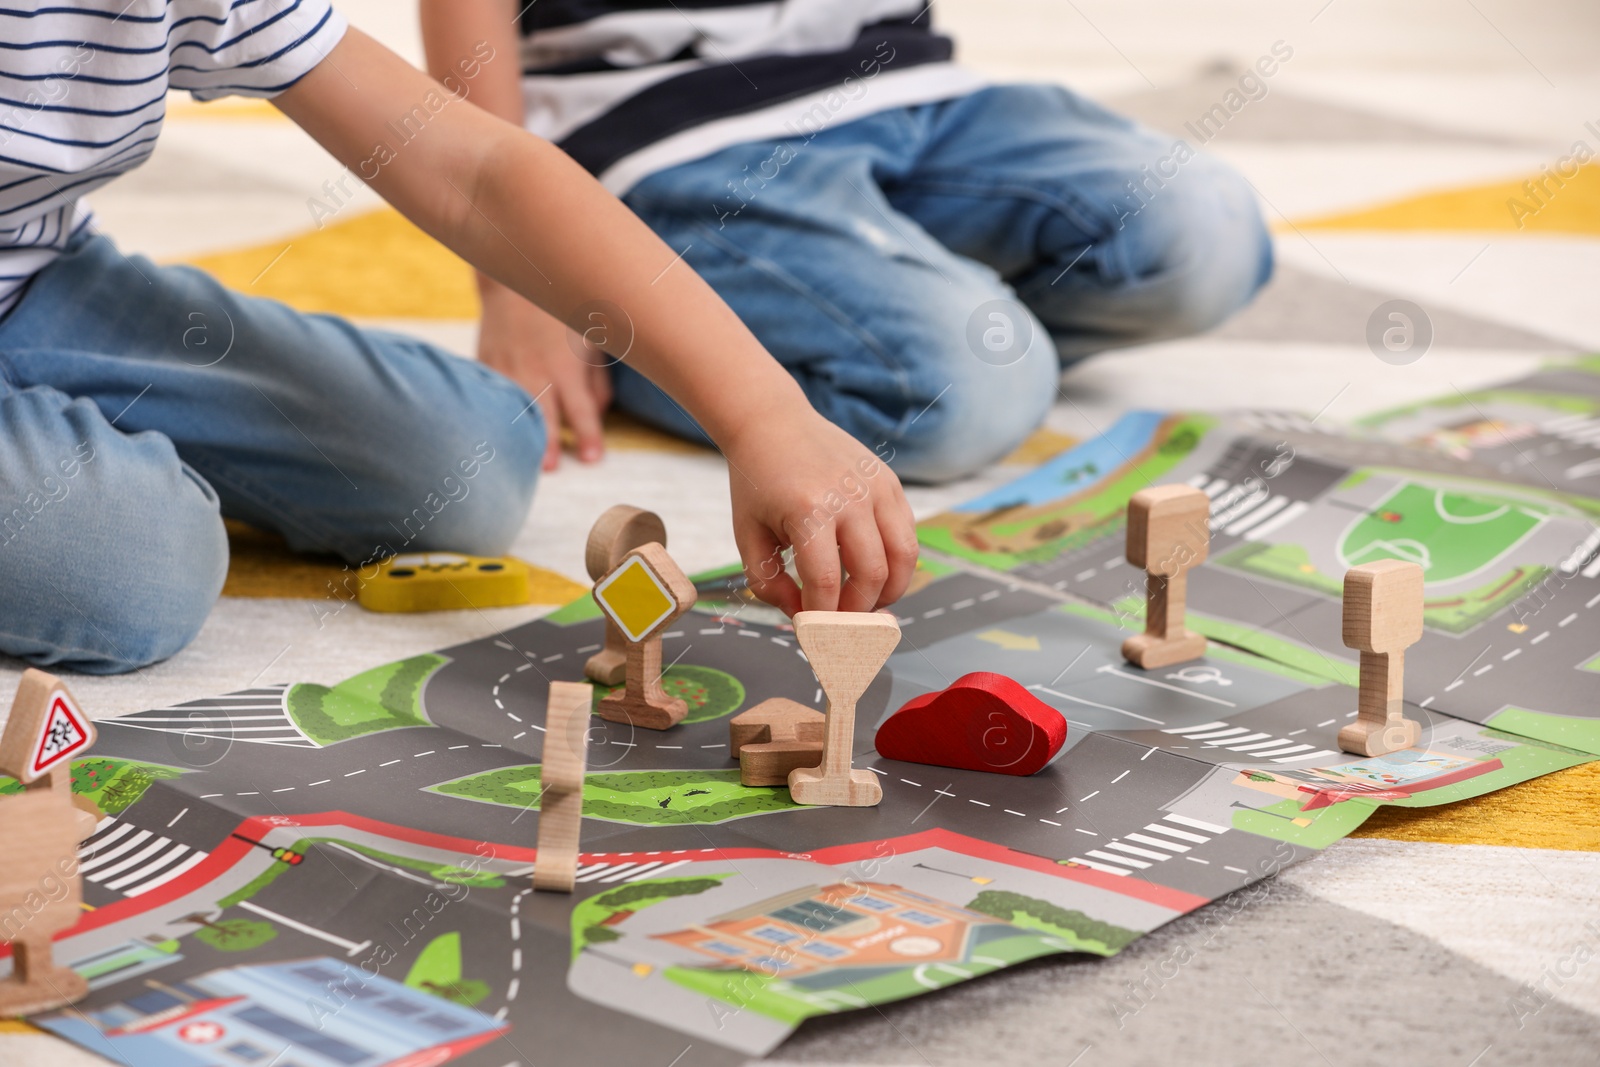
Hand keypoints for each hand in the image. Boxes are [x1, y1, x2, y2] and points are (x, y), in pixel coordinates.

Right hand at [476, 279, 611, 470]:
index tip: (592, 459)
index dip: (588, 435)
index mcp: (567, 365)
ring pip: (512, 408)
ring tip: (516, 461)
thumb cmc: (564, 314)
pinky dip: (489, 414)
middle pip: (544, 413)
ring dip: (516, 436)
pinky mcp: (485, 364)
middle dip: (548, 441)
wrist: (519, 279)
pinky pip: (488, 393)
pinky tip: (486, 436)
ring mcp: (506, 367)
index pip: (581, 408)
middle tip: (550, 468)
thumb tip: (597, 416)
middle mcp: (536, 369)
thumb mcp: (592, 340)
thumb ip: (597, 382)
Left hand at [725, 406, 918, 615]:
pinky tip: (874, 575)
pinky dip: (897, 565)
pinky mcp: (890, 483)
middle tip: (841, 625)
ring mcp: (876, 487)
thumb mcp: (747, 536)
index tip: (813, 633)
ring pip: (903, 558)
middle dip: (857, 612)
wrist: (774, 423)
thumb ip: (768, 584)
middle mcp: (849, 497)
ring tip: (865, 605)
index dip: (822, 617)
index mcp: (808, 510)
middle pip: (871, 575)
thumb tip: (803, 617)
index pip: (825, 582)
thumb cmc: (757, 483)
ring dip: (888, 592)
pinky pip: (908, 535)